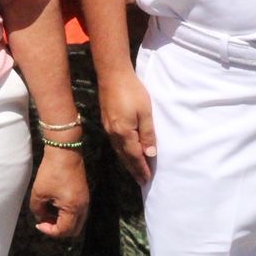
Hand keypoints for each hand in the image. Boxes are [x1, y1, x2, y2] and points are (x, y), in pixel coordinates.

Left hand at [28, 146, 89, 238]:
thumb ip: (38, 210)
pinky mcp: (83, 194)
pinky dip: (67, 214)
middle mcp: (83, 207)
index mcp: (73, 208)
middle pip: (73, 230)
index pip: (63, 231)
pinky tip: (54, 204)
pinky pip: (77, 212)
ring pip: (76, 221)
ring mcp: (85, 200)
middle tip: (44, 221)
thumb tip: (41, 217)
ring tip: (48, 212)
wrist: (64, 151)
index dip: (49, 231)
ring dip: (62, 221)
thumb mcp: (39, 192)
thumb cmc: (51, 171)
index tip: (38, 224)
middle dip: (58, 229)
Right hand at [99, 70, 156, 185]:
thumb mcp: (145, 113)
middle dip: (134, 169)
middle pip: (125, 157)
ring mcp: (108, 128)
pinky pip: (115, 144)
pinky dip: (122, 152)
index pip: (135, 156)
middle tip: (141, 181)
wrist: (112, 75)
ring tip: (135, 170)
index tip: (147, 180)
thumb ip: (148, 134)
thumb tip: (150, 154)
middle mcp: (113, 134)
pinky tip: (125, 152)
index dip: (142, 168)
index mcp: (124, 133)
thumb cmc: (132, 92)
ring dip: (127, 162)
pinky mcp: (106, 121)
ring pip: (118, 151)